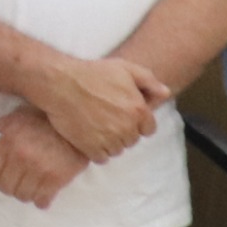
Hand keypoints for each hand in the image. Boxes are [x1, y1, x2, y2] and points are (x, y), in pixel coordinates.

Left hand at [0, 105, 88, 207]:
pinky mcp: (57, 179)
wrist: (78, 123)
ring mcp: (39, 169)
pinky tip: (42, 194)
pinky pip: (42, 200)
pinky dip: (40, 200)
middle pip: (5, 187)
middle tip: (14, 182)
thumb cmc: (43, 120)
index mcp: (8, 141)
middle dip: (7, 186)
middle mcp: (21, 157)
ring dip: (24, 193)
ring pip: (22, 196)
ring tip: (29, 186)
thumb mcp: (16, 118)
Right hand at [25, 53, 168, 165]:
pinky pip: (102, 157)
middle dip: (123, 130)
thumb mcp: (125, 68)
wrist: (60, 83)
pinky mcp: (92, 148)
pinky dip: (97, 150)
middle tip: (107, 116)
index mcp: (138, 110)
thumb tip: (165, 93)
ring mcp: (109, 140)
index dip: (137, 121)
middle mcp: (127, 128)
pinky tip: (89, 135)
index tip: (124, 113)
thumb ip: (149, 81)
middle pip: (132, 140)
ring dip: (110, 141)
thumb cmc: (92, 73)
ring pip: (118, 149)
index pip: (148, 128)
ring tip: (97, 124)